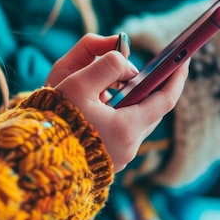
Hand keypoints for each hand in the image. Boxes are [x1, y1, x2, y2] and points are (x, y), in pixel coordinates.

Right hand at [46, 34, 188, 171]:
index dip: (175, 77)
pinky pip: (121, 132)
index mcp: (126, 128)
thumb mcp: (76, 84)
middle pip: (151, 110)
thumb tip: (124, 62)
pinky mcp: (107, 161)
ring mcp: (119, 157)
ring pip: (134, 121)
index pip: (165, 99)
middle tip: (148, 66)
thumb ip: (104, 64)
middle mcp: (128, 147)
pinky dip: (118, 114)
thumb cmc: (54, 121)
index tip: (182, 58)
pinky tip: (100, 103)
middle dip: (150, 87)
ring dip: (131, 100)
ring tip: (114, 82)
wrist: (36, 159)